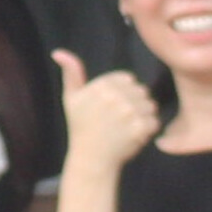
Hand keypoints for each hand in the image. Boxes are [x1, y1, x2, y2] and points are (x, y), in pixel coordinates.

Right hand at [52, 49, 157, 169]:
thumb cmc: (81, 128)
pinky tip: (132, 136)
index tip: (113, 108)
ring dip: (143, 117)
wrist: (91, 159)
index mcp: (101, 85)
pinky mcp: (140, 127)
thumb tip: (58, 52)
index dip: (124, 93)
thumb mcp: (71, 99)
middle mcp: (115, 96)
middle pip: (141, 91)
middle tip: (119, 120)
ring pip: (150, 106)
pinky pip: (154, 121)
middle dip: (135, 104)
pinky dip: (147, 130)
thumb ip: (71, 73)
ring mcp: (128, 112)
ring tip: (126, 128)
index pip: (128, 79)